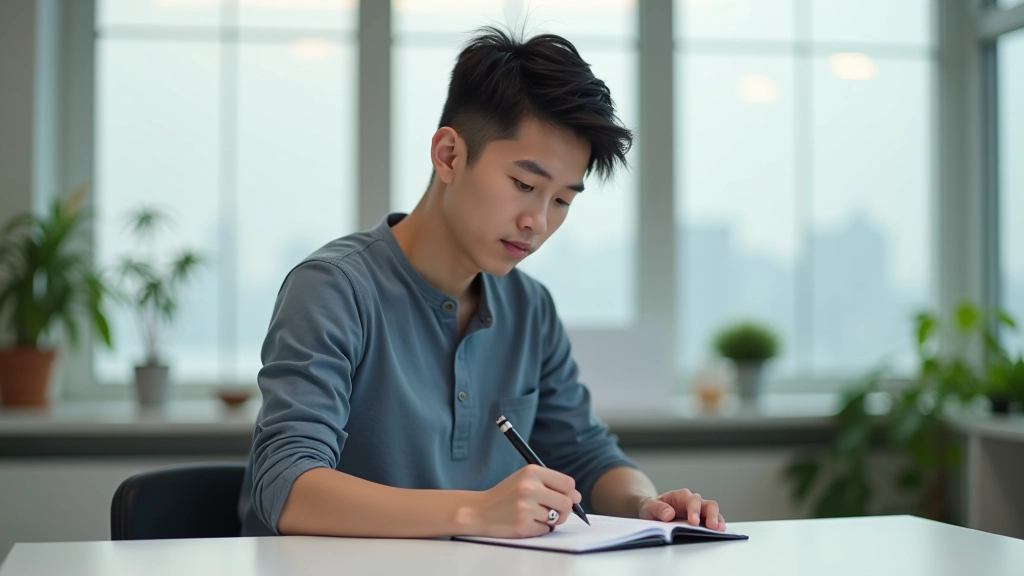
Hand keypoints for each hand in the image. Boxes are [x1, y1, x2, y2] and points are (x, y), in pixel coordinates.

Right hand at [465, 464, 581, 538]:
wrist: (480, 511)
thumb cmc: (507, 494)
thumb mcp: (526, 479)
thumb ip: (551, 484)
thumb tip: (577, 497)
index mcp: (531, 472)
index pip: (568, 483)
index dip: (571, 493)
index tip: (568, 498)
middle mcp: (528, 488)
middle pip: (566, 503)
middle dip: (564, 510)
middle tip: (553, 511)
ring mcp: (525, 508)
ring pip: (556, 518)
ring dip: (549, 519)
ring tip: (533, 514)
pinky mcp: (523, 526)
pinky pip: (546, 530)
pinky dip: (540, 528)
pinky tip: (526, 522)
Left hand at [638, 488, 725, 530]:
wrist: (652, 511)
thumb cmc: (652, 507)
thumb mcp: (649, 506)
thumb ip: (658, 508)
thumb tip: (669, 514)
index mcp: (680, 496)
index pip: (691, 500)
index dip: (694, 510)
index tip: (693, 521)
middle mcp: (692, 502)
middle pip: (707, 504)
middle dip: (711, 514)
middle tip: (711, 526)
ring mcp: (699, 511)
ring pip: (713, 512)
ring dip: (717, 520)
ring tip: (719, 530)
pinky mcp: (701, 520)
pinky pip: (713, 521)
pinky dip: (717, 526)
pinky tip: (719, 533)